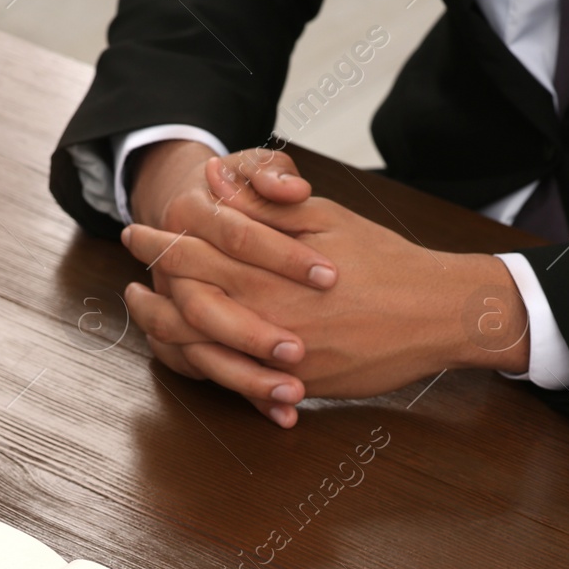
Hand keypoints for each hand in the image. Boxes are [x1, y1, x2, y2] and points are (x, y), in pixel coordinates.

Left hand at [123, 176, 530, 425]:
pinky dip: (205, 368)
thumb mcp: (324, 218)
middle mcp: (263, 320)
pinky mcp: (296, 388)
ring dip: (165, 332)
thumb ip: (263, 203)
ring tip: (148, 315)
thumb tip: (212, 180)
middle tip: (131, 275)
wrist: (436, 316)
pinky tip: (192, 351)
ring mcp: (276, 361)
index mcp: (267, 272)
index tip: (138, 232)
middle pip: (182, 307)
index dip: (159, 243)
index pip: (191, 256)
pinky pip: (237, 384)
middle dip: (150, 290)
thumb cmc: (383, 261)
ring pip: (199, 352)